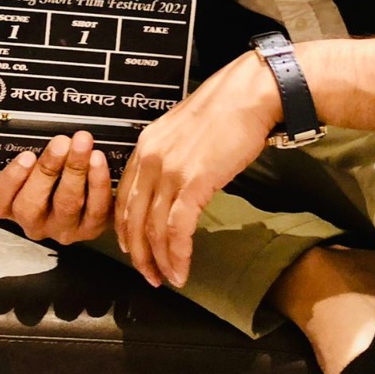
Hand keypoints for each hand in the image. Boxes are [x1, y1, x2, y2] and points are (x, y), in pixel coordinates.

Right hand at [0, 131, 113, 243]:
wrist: (90, 195)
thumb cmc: (55, 175)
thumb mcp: (36, 162)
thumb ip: (34, 153)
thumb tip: (46, 135)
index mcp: (13, 206)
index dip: (10, 180)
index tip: (26, 155)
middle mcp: (35, 222)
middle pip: (32, 204)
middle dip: (47, 170)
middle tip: (60, 143)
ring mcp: (62, 228)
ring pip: (66, 203)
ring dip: (75, 170)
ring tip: (81, 145)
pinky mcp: (90, 228)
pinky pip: (95, 207)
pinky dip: (97, 182)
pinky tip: (97, 160)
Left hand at [114, 51, 280, 289]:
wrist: (250, 94)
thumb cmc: (228, 110)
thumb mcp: (186, 132)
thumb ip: (174, 157)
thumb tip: (179, 184)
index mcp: (146, 145)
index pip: (124, 195)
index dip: (126, 228)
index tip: (134, 248)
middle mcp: (150, 158)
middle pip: (132, 217)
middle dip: (139, 253)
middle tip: (148, 275)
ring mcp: (169, 170)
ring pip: (153, 228)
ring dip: (159, 260)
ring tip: (167, 279)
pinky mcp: (192, 182)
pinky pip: (176, 229)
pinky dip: (177, 254)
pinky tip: (182, 270)